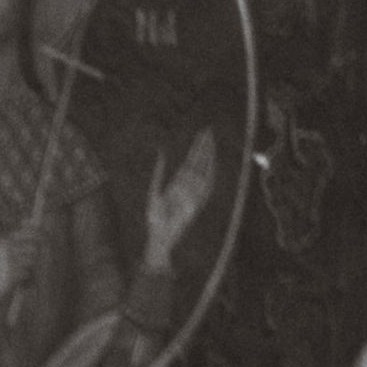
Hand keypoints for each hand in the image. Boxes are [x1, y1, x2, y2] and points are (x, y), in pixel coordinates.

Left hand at [141, 128, 220, 271]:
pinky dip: (209, 174)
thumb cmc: (156, 219)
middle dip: (203, 146)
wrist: (160, 237)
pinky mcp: (197, 203)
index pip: (189, 162)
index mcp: (177, 184)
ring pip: (202, 170)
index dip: (196, 148)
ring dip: (207, 155)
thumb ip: (158, 174)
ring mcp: (193, 193)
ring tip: (210, 139)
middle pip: (198, 162)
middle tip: (208, 129)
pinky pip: (206, 186)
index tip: (201, 135)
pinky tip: (212, 161)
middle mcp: (187, 187)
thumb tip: (162, 153)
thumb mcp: (154, 193)